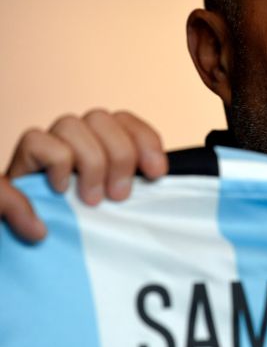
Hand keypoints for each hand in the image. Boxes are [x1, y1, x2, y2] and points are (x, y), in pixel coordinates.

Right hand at [0, 109, 167, 241]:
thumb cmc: (81, 215)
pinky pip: (42, 142)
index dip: (146, 142)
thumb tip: (160, 175)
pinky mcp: (27, 151)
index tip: (156, 173)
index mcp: (103, 137)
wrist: (38, 227)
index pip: (127, 120)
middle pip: (103, 119)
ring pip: (73, 125)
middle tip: (120, 195)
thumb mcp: (115, 196)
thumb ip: (134, 181)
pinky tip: (62, 190)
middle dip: (120, 157)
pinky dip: (58, 166)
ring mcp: (51, 138)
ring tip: (92, 199)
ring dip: (90, 163)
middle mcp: (78, 132)